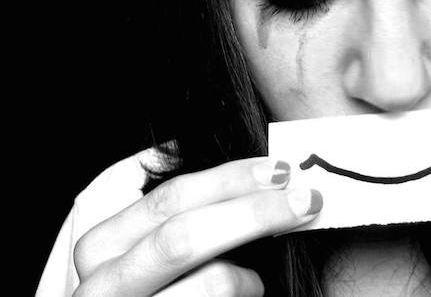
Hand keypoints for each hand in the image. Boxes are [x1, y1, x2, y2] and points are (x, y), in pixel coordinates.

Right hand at [73, 157, 321, 295]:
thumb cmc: (153, 289)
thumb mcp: (150, 250)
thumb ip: (185, 218)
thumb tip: (259, 179)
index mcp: (101, 245)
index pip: (171, 199)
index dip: (230, 179)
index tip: (280, 169)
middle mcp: (102, 284)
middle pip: (186, 236)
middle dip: (253, 213)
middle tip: (306, 200)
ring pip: (211, 282)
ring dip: (251, 273)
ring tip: (258, 279)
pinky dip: (245, 291)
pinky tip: (249, 289)